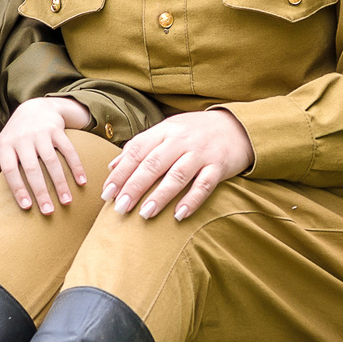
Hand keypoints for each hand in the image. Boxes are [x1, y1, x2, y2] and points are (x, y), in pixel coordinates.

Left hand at [0, 95, 94, 214]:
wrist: (34, 107)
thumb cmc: (14, 136)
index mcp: (6, 146)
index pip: (10, 170)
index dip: (18, 188)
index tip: (26, 207)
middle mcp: (22, 139)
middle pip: (32, 168)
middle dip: (41, 191)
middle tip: (48, 212)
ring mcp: (41, 133)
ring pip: (52, 160)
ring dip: (60, 182)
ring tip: (66, 201)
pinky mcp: (57, 129)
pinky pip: (68, 149)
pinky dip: (76, 166)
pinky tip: (82, 182)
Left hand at [101, 109, 253, 221]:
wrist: (235, 127)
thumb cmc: (193, 133)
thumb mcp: (165, 132)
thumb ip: (140, 147)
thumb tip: (111, 166)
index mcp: (164, 131)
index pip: (136, 151)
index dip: (120, 173)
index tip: (106, 193)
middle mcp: (181, 140)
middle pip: (153, 164)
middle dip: (134, 187)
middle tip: (120, 208)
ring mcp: (201, 153)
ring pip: (177, 175)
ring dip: (160, 196)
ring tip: (145, 214)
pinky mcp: (219, 166)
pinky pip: (205, 184)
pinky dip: (192, 200)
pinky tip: (179, 215)